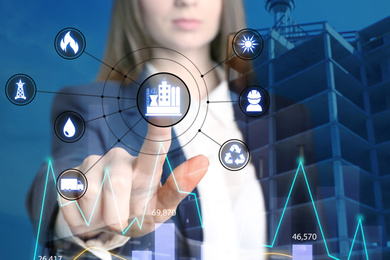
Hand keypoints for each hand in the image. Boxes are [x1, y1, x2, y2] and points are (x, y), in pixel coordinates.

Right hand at [58, 123, 208, 237]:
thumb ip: (178, 188)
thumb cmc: (139, 213)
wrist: (105, 226)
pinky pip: (70, 199)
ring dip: (97, 217)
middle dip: (117, 214)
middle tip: (120, 223)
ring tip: (104, 214)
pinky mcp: (70, 174)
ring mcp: (93, 163)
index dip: (158, 128)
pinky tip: (86, 211)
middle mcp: (119, 158)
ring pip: (91, 194)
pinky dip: (79, 217)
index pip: (154, 146)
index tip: (163, 108)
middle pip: (117, 183)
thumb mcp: (160, 209)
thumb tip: (203, 161)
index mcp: (145, 167)